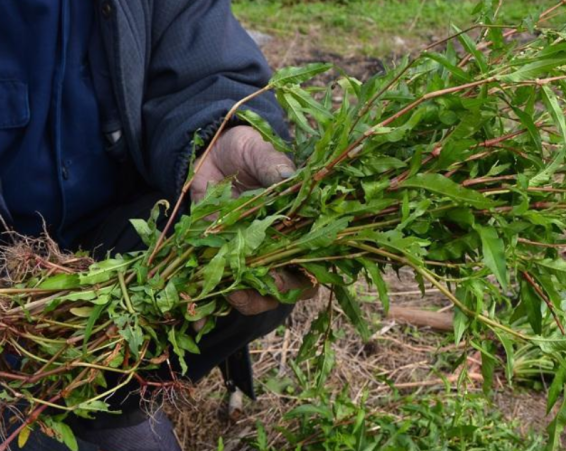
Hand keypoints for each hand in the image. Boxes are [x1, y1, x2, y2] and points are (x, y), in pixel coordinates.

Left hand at [190, 126, 315, 319]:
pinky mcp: (217, 260)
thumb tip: (289, 177)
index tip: (287, 275)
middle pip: (285, 288)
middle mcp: (277, 248)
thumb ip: (273, 166)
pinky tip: (194, 323)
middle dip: (267, 294)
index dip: (305, 275)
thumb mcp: (260, 152)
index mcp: (298, 225)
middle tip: (247, 289)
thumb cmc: (246, 149)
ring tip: (224, 295)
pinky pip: (216, 290)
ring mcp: (247, 258)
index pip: (313, 261)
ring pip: (253, 294)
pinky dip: (206, 309)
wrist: (210, 151)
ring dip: (240, 302)